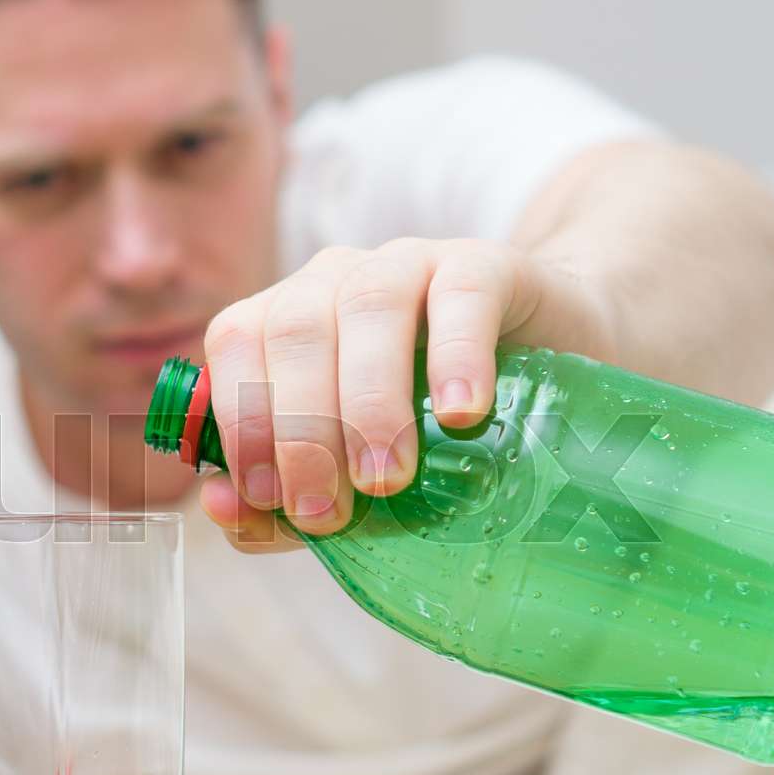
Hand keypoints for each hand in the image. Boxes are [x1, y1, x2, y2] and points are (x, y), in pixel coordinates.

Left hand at [199, 237, 615, 550]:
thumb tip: (221, 510)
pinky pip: (462, 294)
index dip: (241, 419)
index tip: (268, 498)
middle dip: (301, 429)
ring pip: (367, 307)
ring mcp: (410, 262)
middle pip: (293, 330)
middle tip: (330, 511)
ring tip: (387, 480)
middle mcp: (335, 278)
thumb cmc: (431, 426)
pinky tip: (461, 413)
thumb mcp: (352, 468)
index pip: (237, 342)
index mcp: (286, 316)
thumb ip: (282, 497)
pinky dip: (456, 355)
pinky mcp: (487, 264)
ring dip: (368, 401)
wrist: (552, 357)